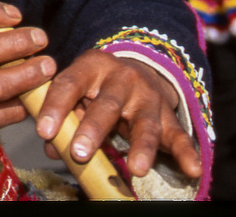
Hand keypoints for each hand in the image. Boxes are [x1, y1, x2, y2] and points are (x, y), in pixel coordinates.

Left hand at [35, 49, 199, 180]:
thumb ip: (64, 114)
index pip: (70, 84)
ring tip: (137, 168)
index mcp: (92, 66)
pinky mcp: (169, 116)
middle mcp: (123, 79)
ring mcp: (148, 98)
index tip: (43, 131)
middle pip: (107, 104)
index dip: (55, 107)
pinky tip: (191, 169)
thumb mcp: (78, 89)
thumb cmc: (96, 85)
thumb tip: (52, 146)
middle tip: (79, 152)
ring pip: (145, 123)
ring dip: (141, 146)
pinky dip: (186, 153)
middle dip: (93, 128)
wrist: (137, 68)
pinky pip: (179, 136)